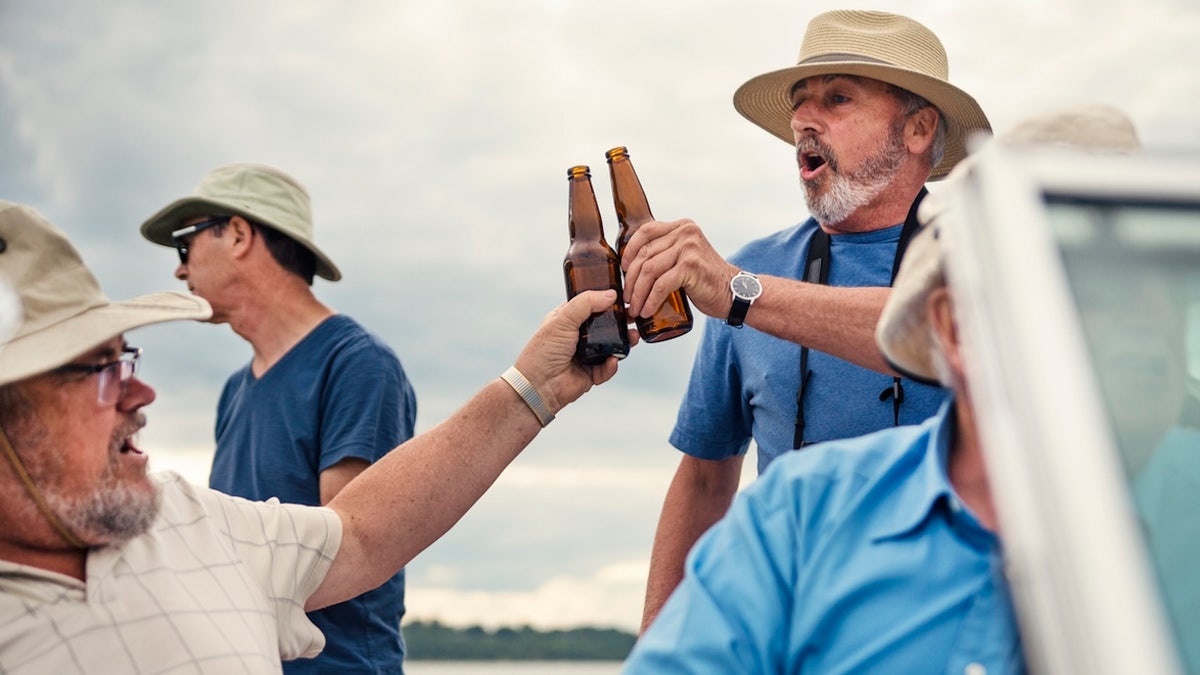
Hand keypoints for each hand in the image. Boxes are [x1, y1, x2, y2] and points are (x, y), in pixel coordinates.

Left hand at [513, 290, 636, 413]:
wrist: (538, 385)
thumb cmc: (544, 350)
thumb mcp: (563, 319)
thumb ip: (586, 303)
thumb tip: (611, 294)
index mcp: (568, 320)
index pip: (591, 305)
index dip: (606, 301)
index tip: (623, 296)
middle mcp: (578, 336)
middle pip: (605, 325)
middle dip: (621, 322)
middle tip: (634, 316)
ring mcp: (586, 355)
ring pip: (611, 346)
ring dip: (624, 342)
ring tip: (633, 337)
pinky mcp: (591, 373)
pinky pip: (608, 367)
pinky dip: (612, 365)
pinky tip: (612, 360)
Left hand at [621, 218, 738, 319]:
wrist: (734, 292)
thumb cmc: (706, 279)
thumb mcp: (686, 256)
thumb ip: (667, 252)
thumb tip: (633, 265)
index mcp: (682, 226)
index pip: (646, 231)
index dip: (629, 250)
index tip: (623, 269)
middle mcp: (685, 232)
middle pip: (645, 253)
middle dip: (630, 279)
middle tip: (627, 297)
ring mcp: (688, 248)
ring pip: (649, 270)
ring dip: (638, 293)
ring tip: (635, 308)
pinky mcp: (690, 267)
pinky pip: (661, 284)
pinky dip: (650, 300)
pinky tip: (647, 310)